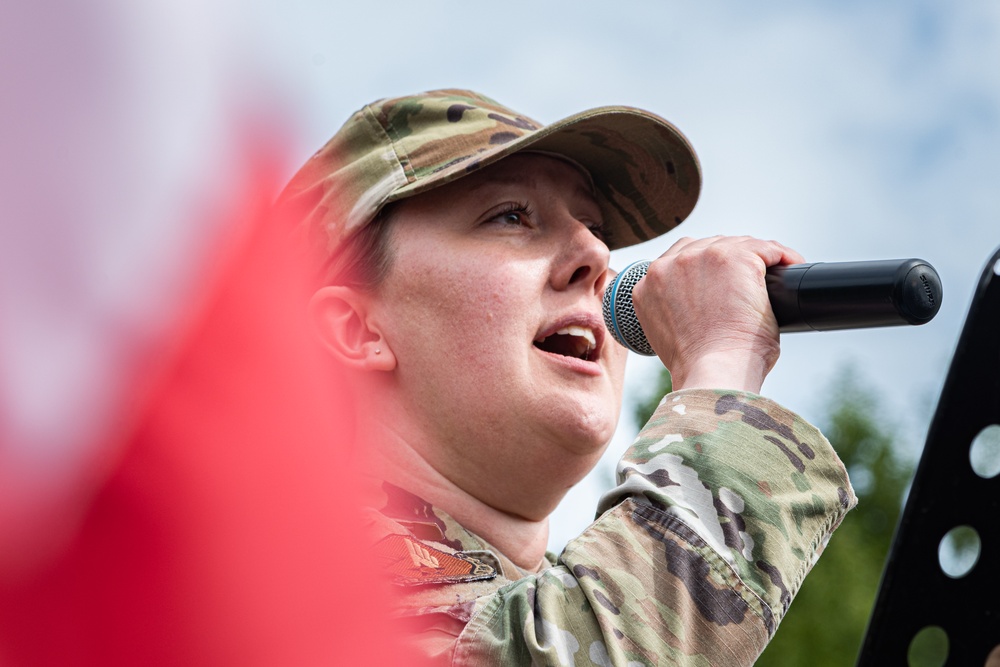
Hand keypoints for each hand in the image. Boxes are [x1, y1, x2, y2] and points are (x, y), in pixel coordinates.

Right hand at [630, 236, 803, 392]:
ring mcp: (700, 257)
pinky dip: (781, 256)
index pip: (678, 261)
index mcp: (648, 286)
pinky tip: (789, 267)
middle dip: (730, 261)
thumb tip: (705, 307)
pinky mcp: (734, 258)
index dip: (704, 269)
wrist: (713, 373)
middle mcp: (669, 266)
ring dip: (756, 257)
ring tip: (776, 274)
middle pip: (707, 247)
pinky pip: (764, 248)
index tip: (724, 283)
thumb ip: (676, 309)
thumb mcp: (669, 332)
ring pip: (736, 245)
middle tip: (752, 283)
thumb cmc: (699, 366)